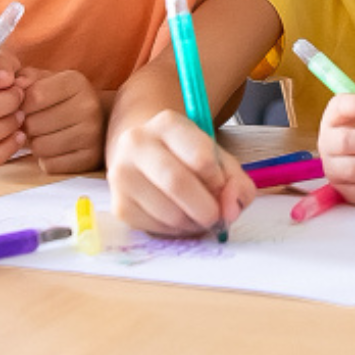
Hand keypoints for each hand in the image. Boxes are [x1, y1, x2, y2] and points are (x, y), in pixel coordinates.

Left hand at [17, 67, 104, 172]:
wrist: (99, 119)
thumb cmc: (62, 99)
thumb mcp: (46, 80)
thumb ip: (25, 78)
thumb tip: (14, 85)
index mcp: (76, 82)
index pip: (34, 96)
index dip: (20, 105)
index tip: (23, 107)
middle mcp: (89, 106)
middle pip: (33, 124)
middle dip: (26, 126)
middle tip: (34, 123)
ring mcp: (92, 134)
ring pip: (39, 147)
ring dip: (35, 144)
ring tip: (45, 135)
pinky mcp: (90, 159)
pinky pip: (50, 165)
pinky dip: (46, 159)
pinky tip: (56, 149)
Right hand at [106, 108, 251, 235]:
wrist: (145, 156)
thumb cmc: (188, 157)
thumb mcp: (219, 159)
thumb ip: (236, 183)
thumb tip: (229, 211)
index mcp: (168, 123)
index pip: (201, 157)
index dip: (219, 181)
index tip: (222, 187)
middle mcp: (138, 143)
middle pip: (177, 183)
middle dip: (206, 209)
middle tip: (216, 217)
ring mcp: (122, 174)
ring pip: (168, 212)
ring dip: (192, 223)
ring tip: (197, 216)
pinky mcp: (118, 204)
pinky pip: (155, 228)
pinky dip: (175, 231)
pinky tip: (178, 219)